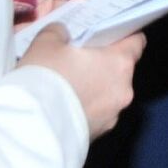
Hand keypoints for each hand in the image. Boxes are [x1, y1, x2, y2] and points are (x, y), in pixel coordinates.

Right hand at [19, 25, 143, 139]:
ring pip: (109, 94)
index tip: (108, 36)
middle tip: (79, 61)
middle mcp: (124, 89)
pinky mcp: (99, 134)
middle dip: (103, 65)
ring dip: (94, 89)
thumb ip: (59, 32)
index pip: (137, 42)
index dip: (124, 36)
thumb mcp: (46, 43)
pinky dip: (85, 109)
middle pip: (121, 70)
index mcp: (120, 62)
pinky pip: (96, 114)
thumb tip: (62, 33)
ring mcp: (113, 114)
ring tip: (68, 87)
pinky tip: (64, 107)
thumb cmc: (45, 78)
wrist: (30, 129)